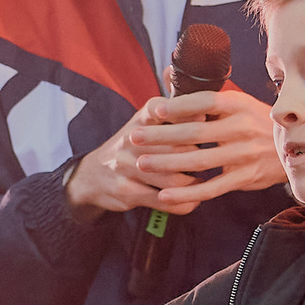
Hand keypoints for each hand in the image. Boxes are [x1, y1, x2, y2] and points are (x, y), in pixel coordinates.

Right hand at [65, 106, 193, 218]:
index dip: (186, 114)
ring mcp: (127, 167)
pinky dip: (184, 202)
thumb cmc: (130, 148)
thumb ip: (170, 113)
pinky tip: (193, 199)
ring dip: (194, 184)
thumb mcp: (143, 124)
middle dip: (199, 156)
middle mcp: (131, 140)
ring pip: (174, 178)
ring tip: (203, 182)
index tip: (205, 120)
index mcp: (140, 120)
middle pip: (177, 149)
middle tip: (213, 160)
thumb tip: (198, 102)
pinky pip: (165, 201)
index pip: (163, 110)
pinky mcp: (127, 192)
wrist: (91, 176)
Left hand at [123, 87, 284, 207]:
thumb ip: (202, 93)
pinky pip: (211, 188)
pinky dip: (187, 193)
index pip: (206, 102)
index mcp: (239, 105)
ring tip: (142, 163)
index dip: (180, 105)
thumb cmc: (256, 122)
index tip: (155, 109)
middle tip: (135, 137)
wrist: (295, 148)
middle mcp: (243, 128)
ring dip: (167, 163)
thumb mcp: (237, 102)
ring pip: (199, 161)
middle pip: (196, 132)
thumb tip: (167, 70)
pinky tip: (165, 195)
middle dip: (161, 135)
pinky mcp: (245, 178)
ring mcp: (244, 155)